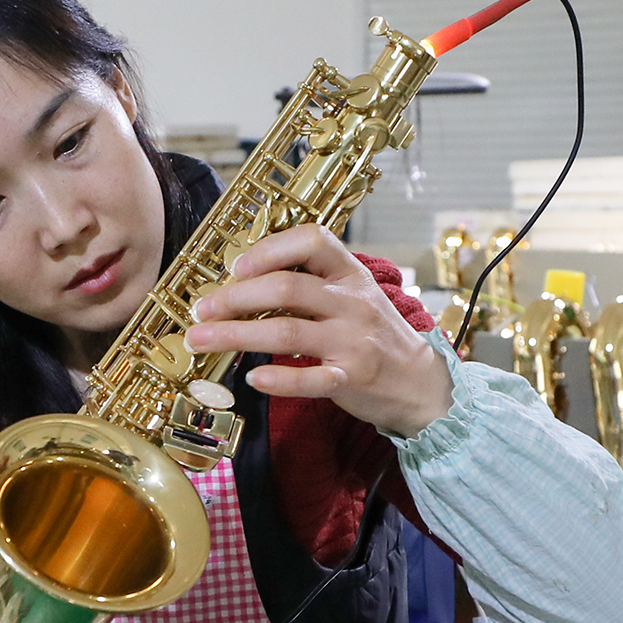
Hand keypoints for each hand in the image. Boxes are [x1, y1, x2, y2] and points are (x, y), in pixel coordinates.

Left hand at [182, 225, 454, 436]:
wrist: (420, 381)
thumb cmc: (373, 334)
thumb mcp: (351, 295)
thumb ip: (310, 283)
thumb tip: (242, 280)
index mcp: (350, 273)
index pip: (313, 240)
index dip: (270, 249)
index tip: (237, 267)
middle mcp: (352, 303)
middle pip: (287, 287)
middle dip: (235, 297)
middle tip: (201, 309)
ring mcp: (353, 341)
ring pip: (287, 332)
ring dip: (236, 335)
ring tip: (202, 340)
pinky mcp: (352, 379)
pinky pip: (310, 379)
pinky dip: (278, 379)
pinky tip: (252, 378)